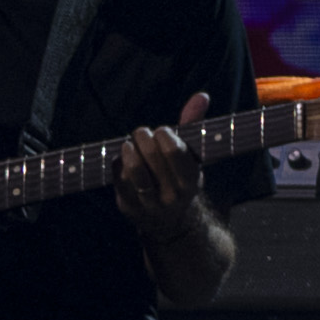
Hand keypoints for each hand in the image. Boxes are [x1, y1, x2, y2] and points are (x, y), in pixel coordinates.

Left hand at [120, 93, 227, 302]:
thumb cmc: (182, 179)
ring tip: (130, 143)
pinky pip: (118, 182)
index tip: (163, 130)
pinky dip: (118, 165)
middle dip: (145, 140)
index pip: (178, 156)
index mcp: (192, 183)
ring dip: (130, 153)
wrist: (173, 223)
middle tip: (142, 131)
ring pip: (135, 174)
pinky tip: (122, 157)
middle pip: (154, 161)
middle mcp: (172, 196)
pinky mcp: (128, 208)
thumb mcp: (193, 158)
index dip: (167, 139)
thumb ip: (194, 126)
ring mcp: (148, 204)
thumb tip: (201, 95)